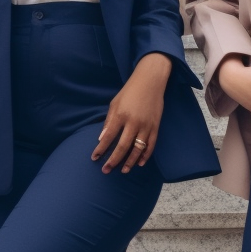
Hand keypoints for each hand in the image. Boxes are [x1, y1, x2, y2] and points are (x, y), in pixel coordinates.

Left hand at [92, 53, 170, 173]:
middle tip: (106, 170)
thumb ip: (109, 121)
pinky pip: (151, 145)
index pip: (108, 136)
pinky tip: (139, 163)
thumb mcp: (115, 103)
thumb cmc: (129, 91)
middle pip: (122, 146)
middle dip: (113, 160)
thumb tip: (102, 138)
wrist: (150, 81)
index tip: (94, 158)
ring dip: (129, 162)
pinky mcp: (156, 126)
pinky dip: (145, 156)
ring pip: (137, 149)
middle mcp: (133, 122)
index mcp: (121, 115)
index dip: (101, 149)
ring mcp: (146, 125)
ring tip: (123, 171)